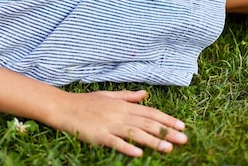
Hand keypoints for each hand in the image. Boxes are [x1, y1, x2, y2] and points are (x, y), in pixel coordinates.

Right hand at [52, 89, 186, 157]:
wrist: (63, 107)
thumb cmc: (85, 102)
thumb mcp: (108, 96)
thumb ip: (128, 96)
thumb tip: (145, 94)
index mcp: (123, 105)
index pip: (150, 112)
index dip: (166, 119)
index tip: (182, 126)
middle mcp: (119, 114)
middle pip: (147, 123)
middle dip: (167, 131)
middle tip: (184, 139)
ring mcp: (110, 125)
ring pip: (136, 133)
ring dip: (153, 141)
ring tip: (169, 148)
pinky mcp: (99, 135)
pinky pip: (116, 142)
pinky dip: (127, 147)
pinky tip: (139, 154)